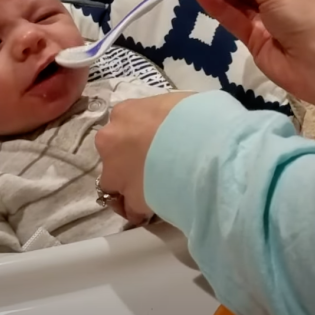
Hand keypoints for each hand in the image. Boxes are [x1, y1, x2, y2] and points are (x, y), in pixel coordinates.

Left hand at [96, 92, 195, 224]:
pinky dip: (140, 210)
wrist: (202, 146)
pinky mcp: (131, 199)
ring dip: (128, 188)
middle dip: (127, 162)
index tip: (151, 143)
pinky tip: (156, 208)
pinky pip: (131, 209)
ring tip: (152, 193)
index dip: (136, 137)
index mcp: (125, 113)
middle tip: (152, 167)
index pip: (122, 125)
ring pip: (113, 185)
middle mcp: (111, 141)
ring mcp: (117, 173)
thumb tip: (171, 122)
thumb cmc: (195, 116)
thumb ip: (162, 114)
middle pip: (112, 154)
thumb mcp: (175, 103)